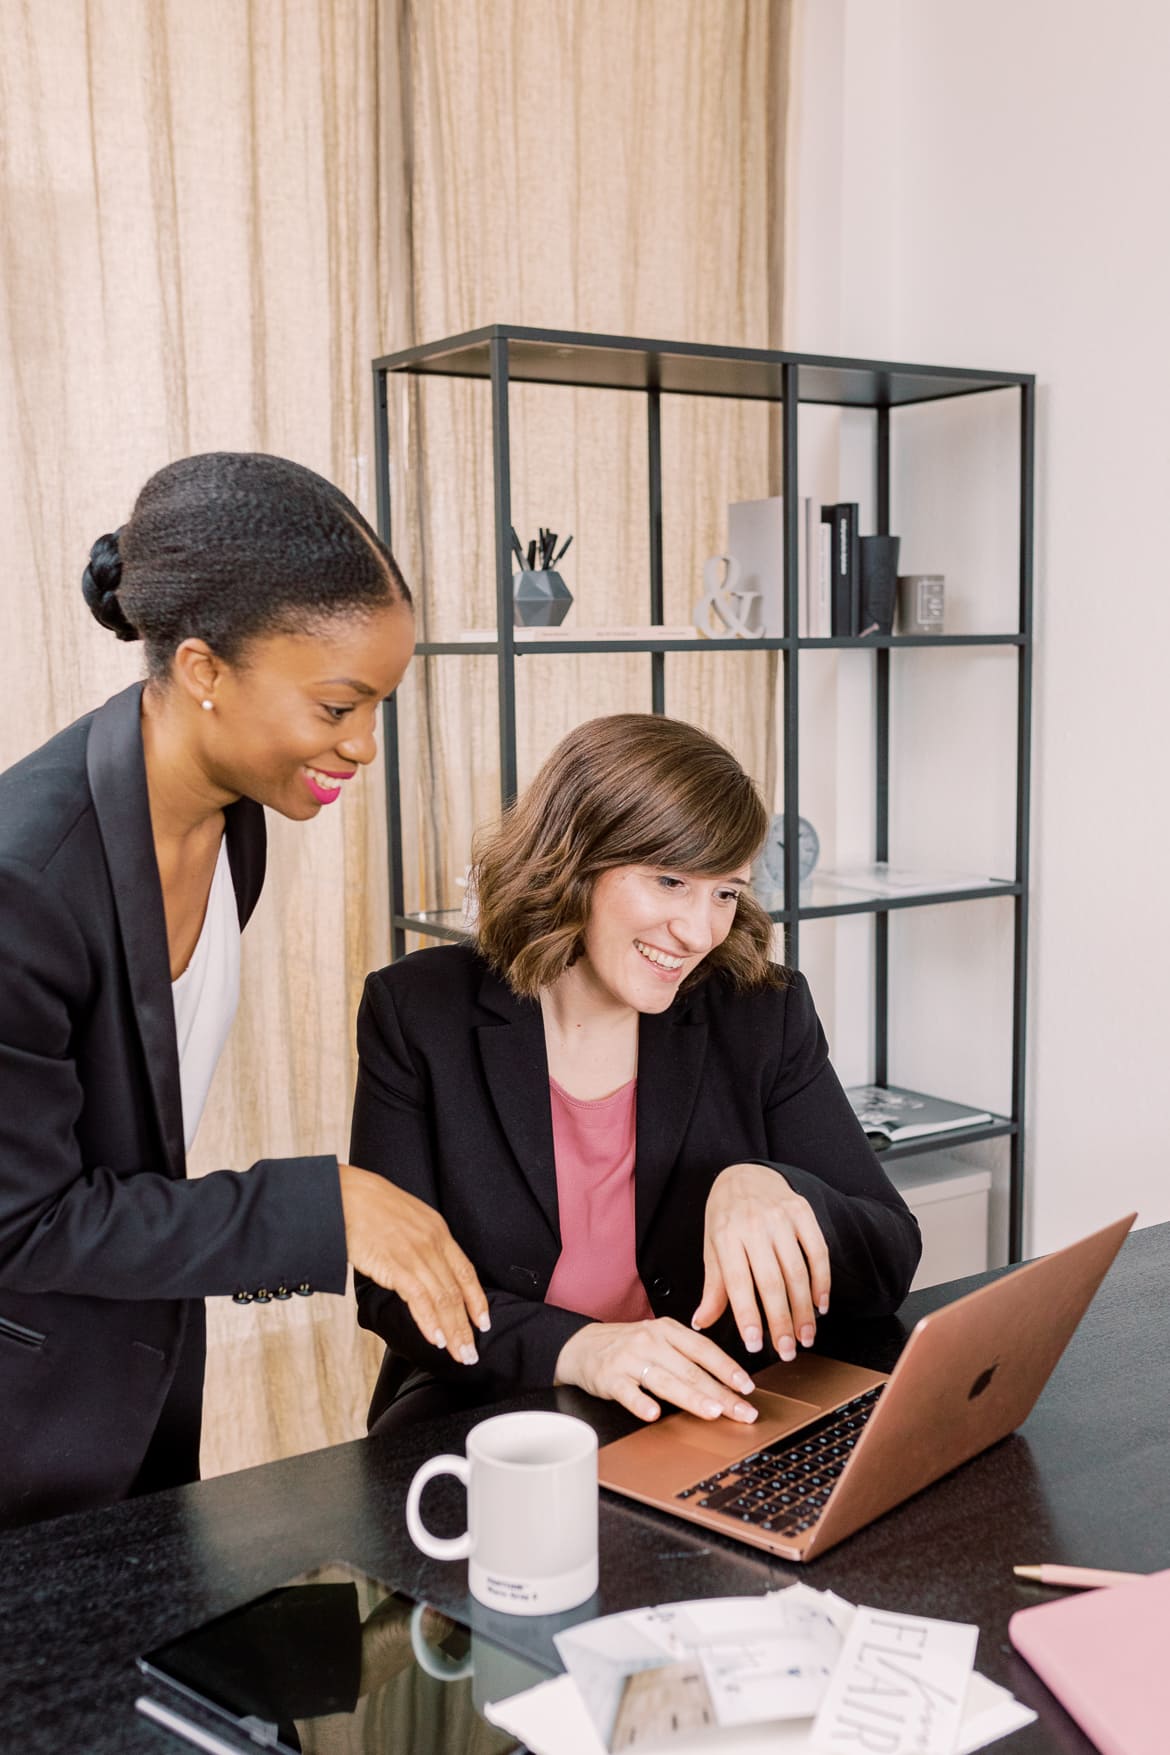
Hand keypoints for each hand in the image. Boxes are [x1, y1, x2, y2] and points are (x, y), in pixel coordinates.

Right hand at [338, 1164, 489, 1366]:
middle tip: (471, 1353)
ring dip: (453, 1331)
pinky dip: (429, 1321)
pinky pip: (419, 1298)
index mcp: (438, 1231)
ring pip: (442, 1299)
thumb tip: (422, 1269)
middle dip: (466, 1326)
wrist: (345, 1194)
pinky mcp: (396, 1264)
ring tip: (459, 1354)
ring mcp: (416, 1254)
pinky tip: (436, 1339)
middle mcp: (433, 1243)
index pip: (466, 1271)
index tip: (484, 1322)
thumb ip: (420, 1243)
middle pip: (456, 1291)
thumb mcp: (407, 1219)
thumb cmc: (368, 1206)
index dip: (477, 1300)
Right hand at [554, 1316, 758, 1423]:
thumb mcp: (660, 1340)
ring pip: (665, 1380)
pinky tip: (653, 1414)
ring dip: (691, 1397)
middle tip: (742, 1412)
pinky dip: (640, 1403)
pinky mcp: (609, 1377)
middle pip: (691, 1370)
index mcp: (668, 1330)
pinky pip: (627, 1391)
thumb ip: (688, 1355)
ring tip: (713, 1411)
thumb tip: (727, 1383)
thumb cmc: (629, 1346)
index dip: (728, 1369)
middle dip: (721, 1393)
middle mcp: (651, 1341)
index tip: (747, 1387)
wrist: (582, 1345)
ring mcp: (629, 1358)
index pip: (704, 1350)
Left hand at [691, 1162, 829, 1360]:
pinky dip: (822, 1282)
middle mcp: (754, 1225)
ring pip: (797, 1272)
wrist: (745, 1174)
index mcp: (726, 1236)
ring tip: (806, 1338)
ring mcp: (781, 1217)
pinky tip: (820, 1305)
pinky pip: (818, 1252)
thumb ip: (713, 1288)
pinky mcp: (803, 1212)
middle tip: (787, 1353)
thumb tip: (701, 1323)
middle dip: (781, 1322)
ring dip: (804, 1311)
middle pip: (771, 1282)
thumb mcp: (712, 1248)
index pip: (737, 1283)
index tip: (755, 1346)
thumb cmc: (725, 1218)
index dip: (747, 1316)